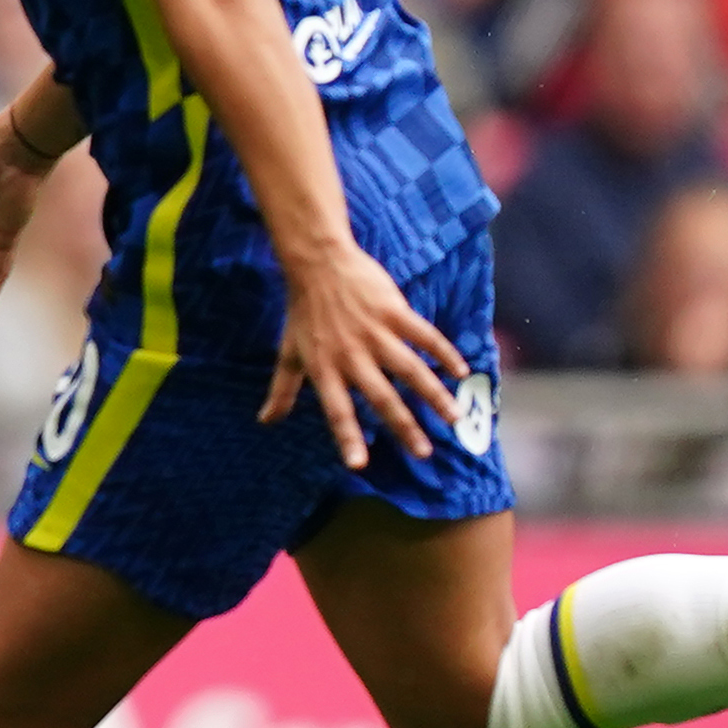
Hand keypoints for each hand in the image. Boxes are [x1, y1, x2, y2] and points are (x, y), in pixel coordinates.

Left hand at [260, 244, 468, 469]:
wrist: (317, 262)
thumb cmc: (302, 311)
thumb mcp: (288, 352)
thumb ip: (282, 390)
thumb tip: (266, 421)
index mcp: (325, 368)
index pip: (336, 410)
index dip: (346, 437)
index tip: (359, 465)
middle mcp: (352, 355)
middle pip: (381, 397)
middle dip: (404, 426)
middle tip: (424, 453)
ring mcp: (375, 332)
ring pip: (411, 369)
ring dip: (434, 395)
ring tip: (454, 418)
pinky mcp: (394, 311)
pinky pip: (424, 335)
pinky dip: (444, 353)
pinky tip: (461, 371)